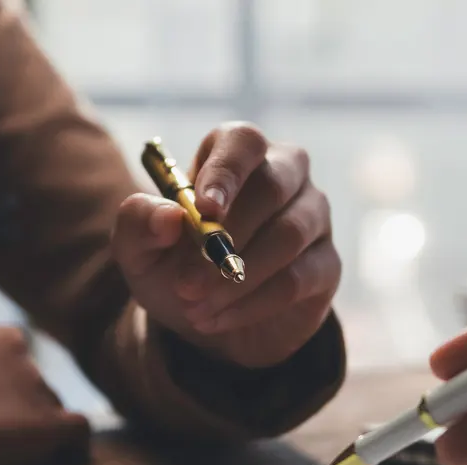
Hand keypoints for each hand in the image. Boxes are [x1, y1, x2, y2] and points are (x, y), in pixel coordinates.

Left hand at [112, 122, 339, 368]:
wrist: (206, 319)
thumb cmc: (174, 267)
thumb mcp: (140, 251)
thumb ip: (139, 224)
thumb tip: (168, 217)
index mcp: (235, 155)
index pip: (243, 143)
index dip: (226, 172)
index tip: (204, 209)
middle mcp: (284, 174)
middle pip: (272, 186)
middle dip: (226, 237)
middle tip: (185, 283)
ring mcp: (313, 217)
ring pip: (289, 235)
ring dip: (238, 277)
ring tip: (195, 307)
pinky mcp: (326, 265)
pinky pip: (298, 278)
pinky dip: (252, 303)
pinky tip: (217, 319)